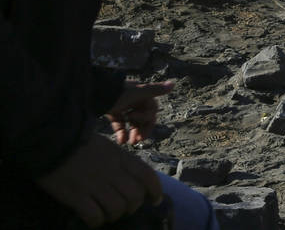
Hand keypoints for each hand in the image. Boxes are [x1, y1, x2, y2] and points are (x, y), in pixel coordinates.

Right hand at [34, 133, 161, 226]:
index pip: (147, 176)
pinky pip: (94, 216)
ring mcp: (95, 184)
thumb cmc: (78, 141)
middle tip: (125, 209)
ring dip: (114, 215)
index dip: (155, 190)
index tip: (155, 200)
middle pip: (135, 197)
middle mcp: (112, 171)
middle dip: (133, 207)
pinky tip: (92, 220)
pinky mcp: (76, 196)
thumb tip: (130, 178)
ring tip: (107, 215)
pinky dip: (96, 222)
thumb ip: (120, 161)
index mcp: (121, 157)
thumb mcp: (107, 146)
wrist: (51, 139)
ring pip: (117, 209)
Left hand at [105, 80, 173, 144]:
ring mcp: (123, 106)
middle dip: (141, 129)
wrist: (94, 94)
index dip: (147, 120)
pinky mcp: (112, 112)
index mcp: (143, 95)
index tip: (137, 122)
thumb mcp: (138, 92)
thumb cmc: (119, 93)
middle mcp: (134, 100)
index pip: (151, 111)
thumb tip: (173, 84)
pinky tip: (120, 141)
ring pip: (132, 122)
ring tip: (130, 143)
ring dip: (132, 133)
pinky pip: (120, 124)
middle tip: (137, 141)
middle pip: (142, 118)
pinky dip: (121, 132)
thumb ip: (155, 90)